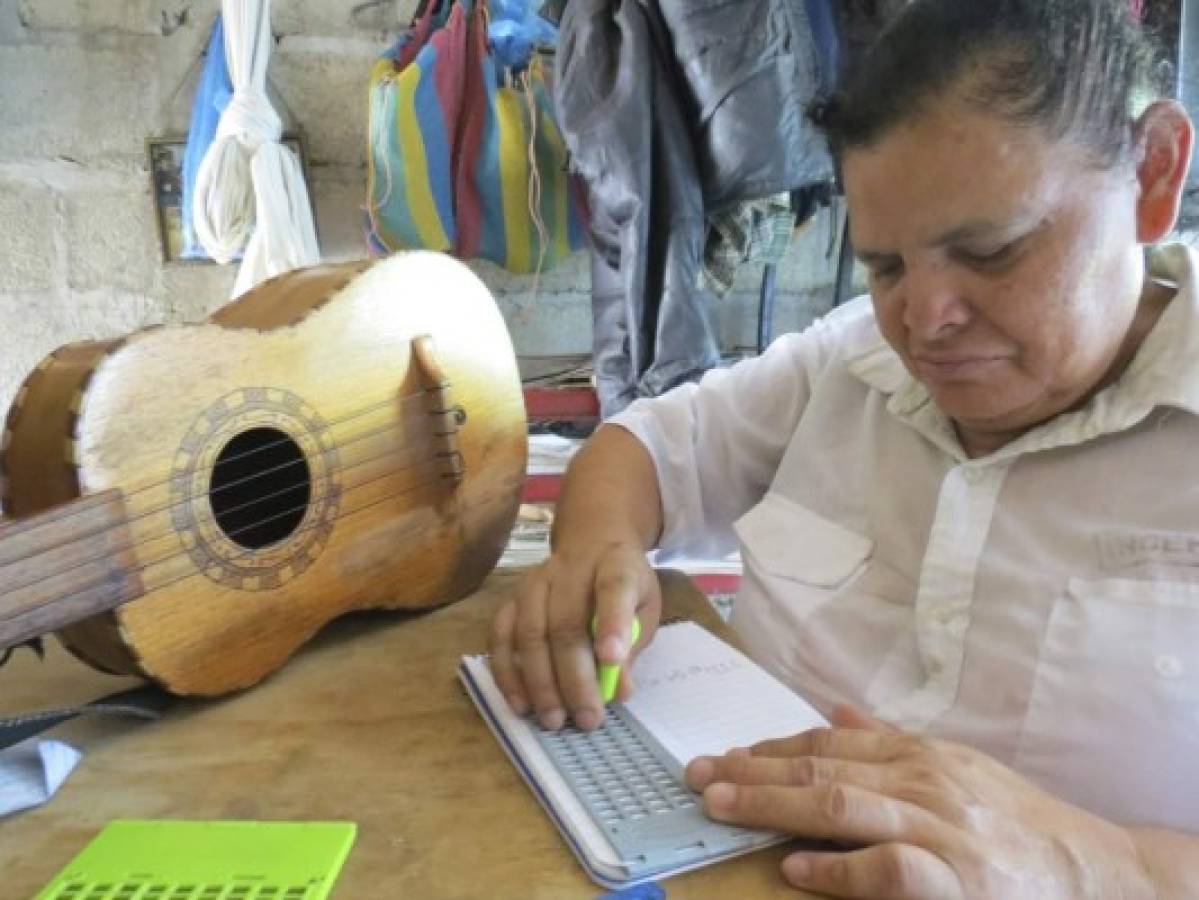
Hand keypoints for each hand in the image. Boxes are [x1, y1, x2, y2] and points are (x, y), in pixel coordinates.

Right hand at [488, 541, 660, 730]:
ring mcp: (535, 581)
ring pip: (530, 633)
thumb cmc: (624, 584)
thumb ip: (632, 646)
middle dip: (575, 678)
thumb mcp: (644, 608)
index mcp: (615, 565)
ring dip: (540, 682)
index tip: (612, 660)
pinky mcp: (511, 597)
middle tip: (588, 719)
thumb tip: (618, 691)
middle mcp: (570, 569)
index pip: (613, 589)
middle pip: (566, 623)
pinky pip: (500, 636)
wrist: (592, 542)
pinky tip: (520, 702)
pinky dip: (507, 672)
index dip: (611, 624)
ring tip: (554, 719)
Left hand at [684, 707, 1153, 898]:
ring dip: (771, 804)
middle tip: (697, 775)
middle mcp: (922, 779)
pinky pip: (886, 868)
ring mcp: (939, 827)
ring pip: (839, 804)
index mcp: (917, 752)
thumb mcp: (954, 767)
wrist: (1091, 870)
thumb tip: (834, 707)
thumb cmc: (1014, 821)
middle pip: (820, 766)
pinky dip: (836, 869)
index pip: (827, 740)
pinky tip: (795, 869)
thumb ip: (889, 739)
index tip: (724, 755)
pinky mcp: (955, 880)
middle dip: (751, 769)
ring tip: (721, 805)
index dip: (769, 747)